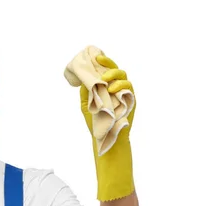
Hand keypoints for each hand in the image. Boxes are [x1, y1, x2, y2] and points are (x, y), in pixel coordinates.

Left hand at [64, 47, 136, 201]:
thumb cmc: (98, 124)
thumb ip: (86, 92)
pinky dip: (121, 86)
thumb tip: (81, 78)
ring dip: (115, 75)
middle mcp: (118, 90)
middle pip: (117, 70)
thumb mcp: (87, 106)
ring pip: (124, 77)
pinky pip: (129, 89)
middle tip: (99, 62)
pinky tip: (112, 89)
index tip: (94, 56)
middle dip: (108, 64)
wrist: (107, 140)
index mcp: (107, 88)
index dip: (102, 62)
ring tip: (105, 79)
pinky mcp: (132, 102)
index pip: (106, 71)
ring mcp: (126, 95)